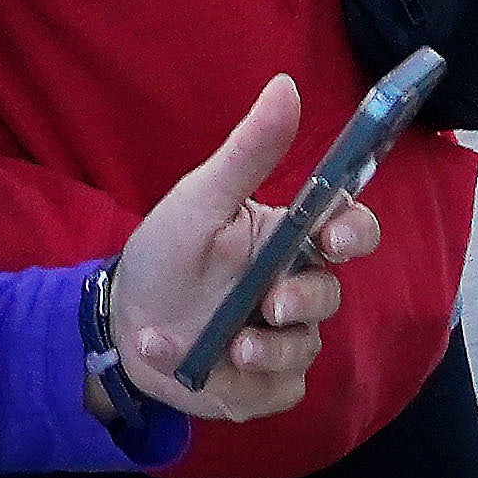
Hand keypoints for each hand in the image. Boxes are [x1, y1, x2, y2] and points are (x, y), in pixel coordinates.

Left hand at [109, 73, 377, 422]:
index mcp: (286, 238)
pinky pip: (277, 392)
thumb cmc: (166, 253)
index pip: (347, 230)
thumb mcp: (200, 200)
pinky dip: (237, 386)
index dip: (355, 231)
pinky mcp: (265, 387)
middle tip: (271, 304)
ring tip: (225, 349)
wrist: (123, 325)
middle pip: (330, 294)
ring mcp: (284, 340)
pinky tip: (195, 366)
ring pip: (305, 349)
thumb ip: (247, 152)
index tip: (336, 236)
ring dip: (268, 352)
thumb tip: (286, 85)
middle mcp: (293, 287)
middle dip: (304, 300)